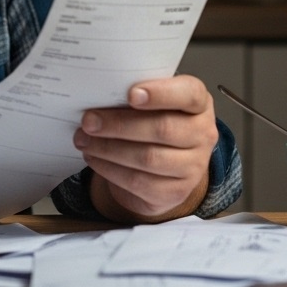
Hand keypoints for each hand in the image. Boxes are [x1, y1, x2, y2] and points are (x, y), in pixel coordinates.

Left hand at [73, 74, 218, 222]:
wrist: (162, 168)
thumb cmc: (152, 122)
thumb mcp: (151, 104)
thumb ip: (135, 96)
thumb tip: (98, 93)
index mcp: (199, 103)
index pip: (189, 94)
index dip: (161, 93)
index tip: (131, 94)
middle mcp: (203, 134)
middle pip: (163, 128)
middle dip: (119, 124)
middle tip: (88, 121)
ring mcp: (194, 166)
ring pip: (148, 158)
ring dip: (108, 148)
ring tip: (83, 140)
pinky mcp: (176, 192)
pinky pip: (139, 182)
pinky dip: (110, 169)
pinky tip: (93, 158)